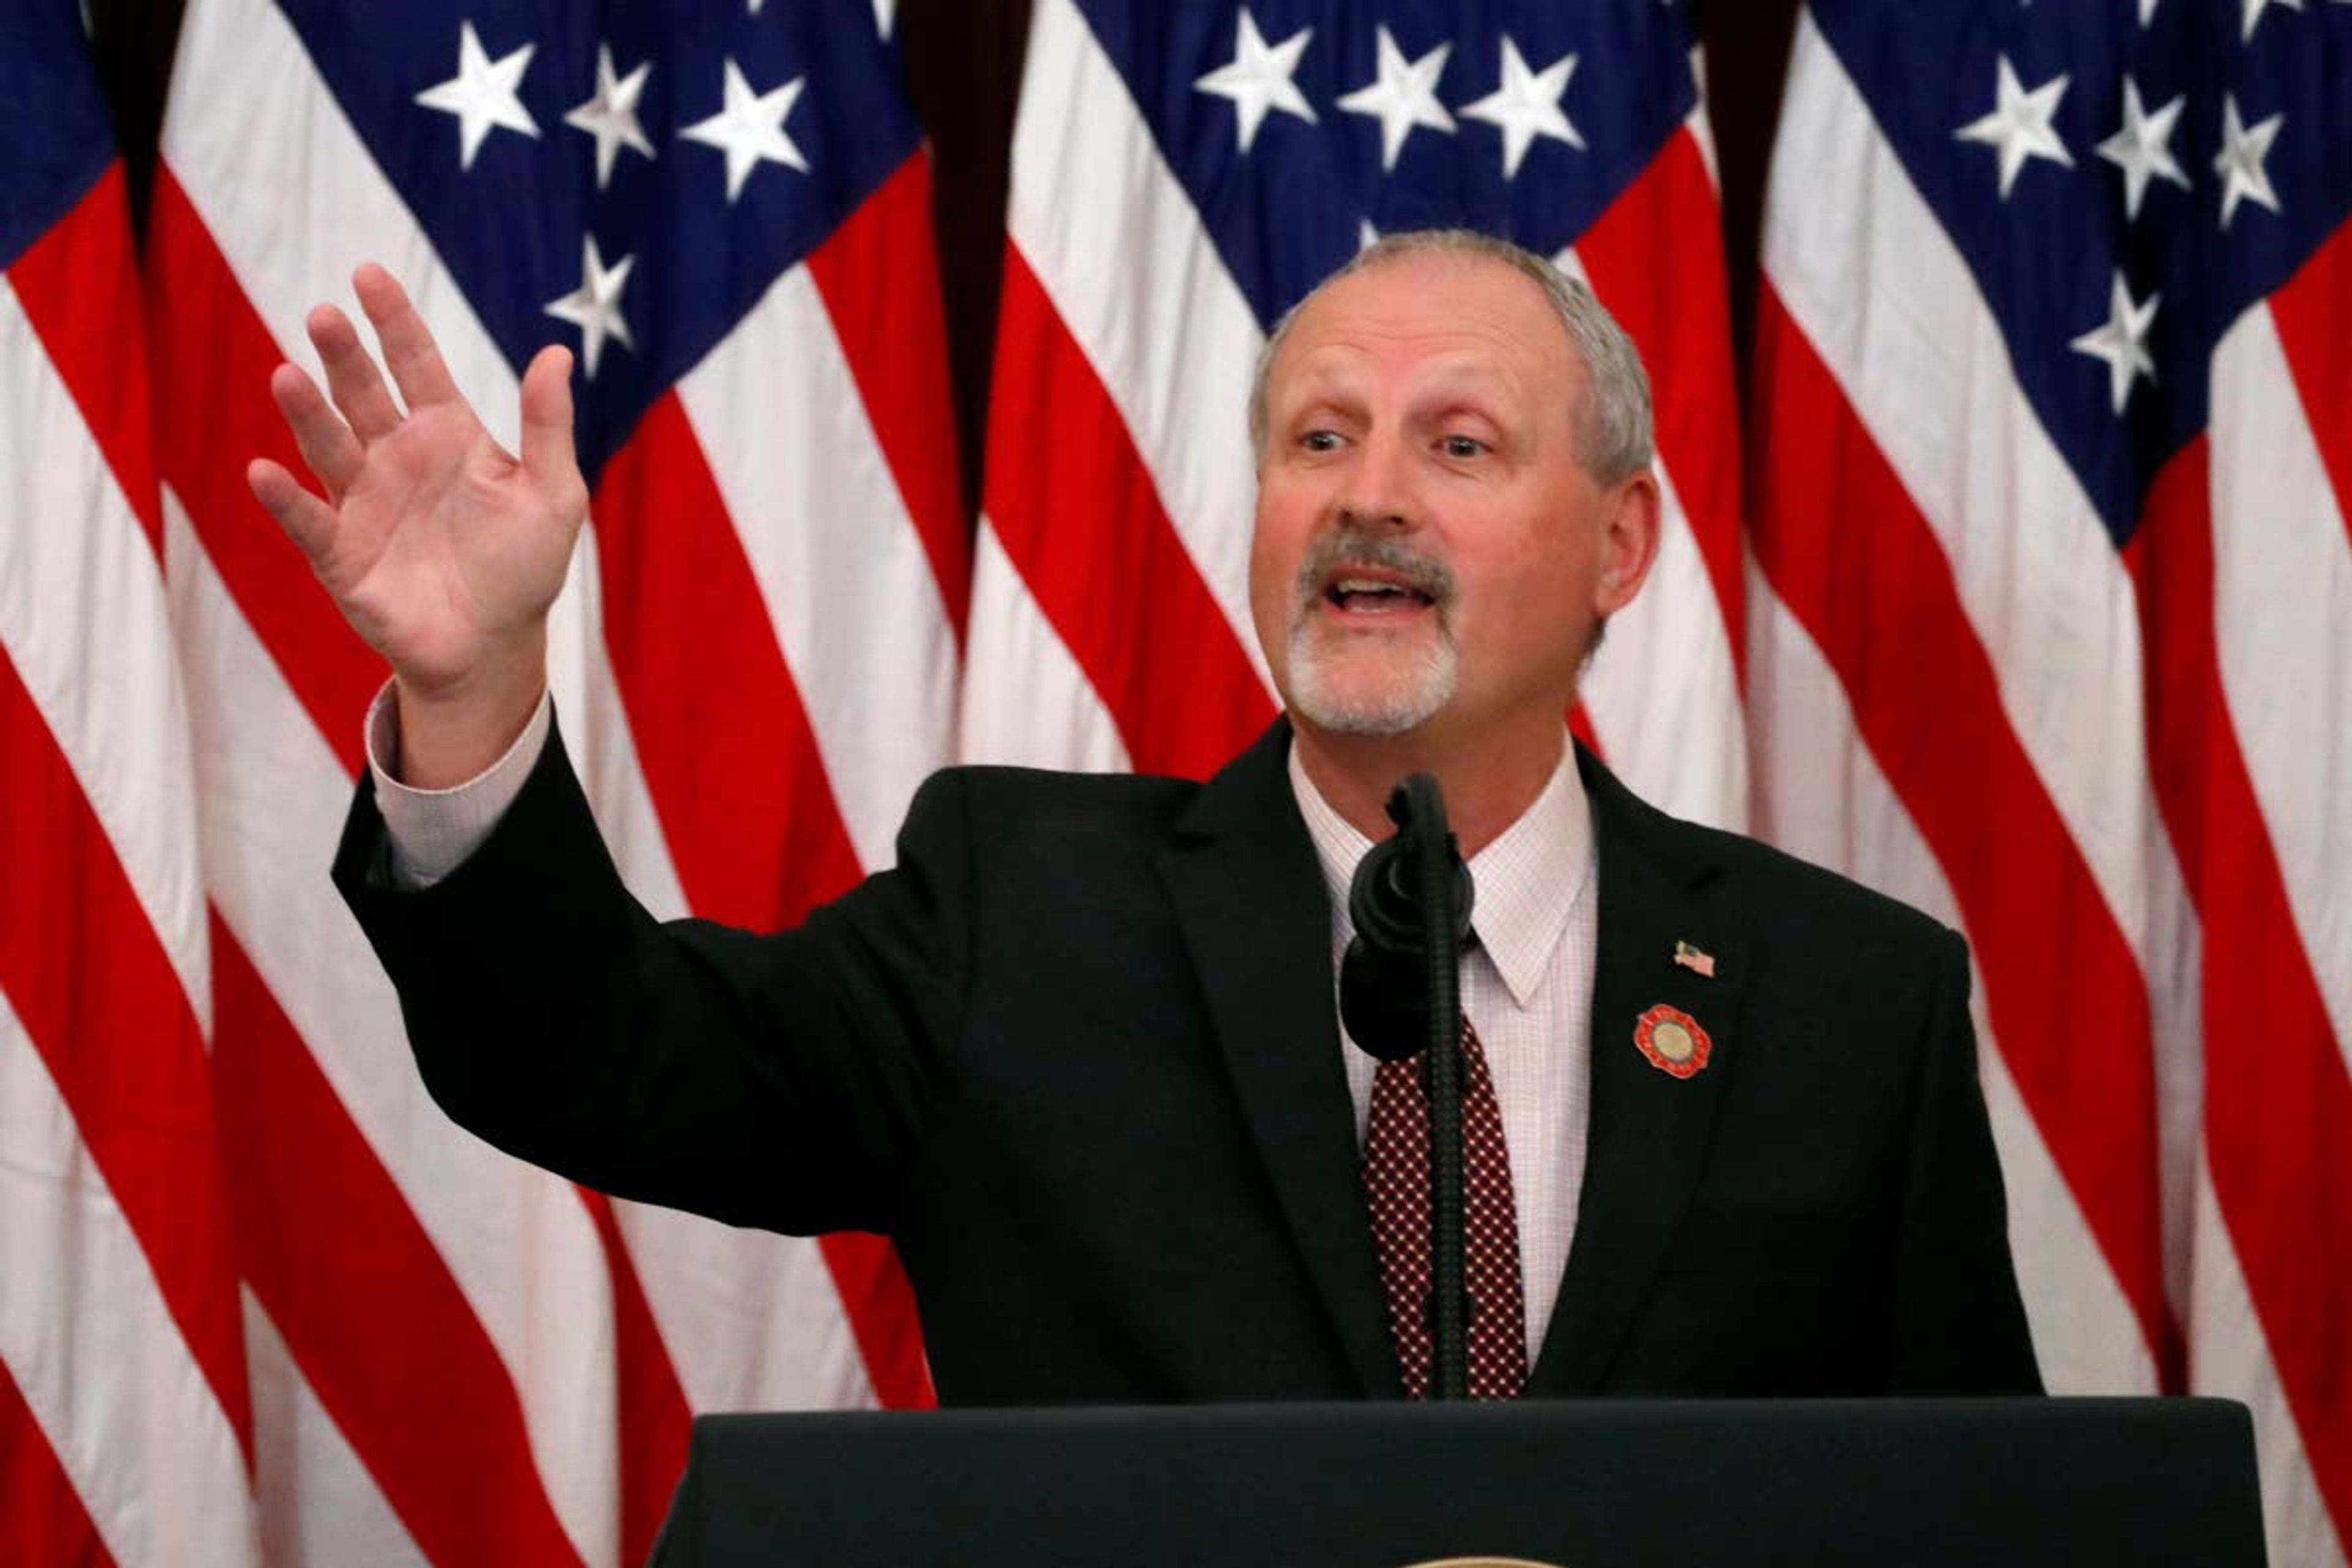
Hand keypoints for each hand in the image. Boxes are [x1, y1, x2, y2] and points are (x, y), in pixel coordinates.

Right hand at [249, 264, 586, 783]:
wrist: (493, 646)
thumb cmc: (524, 567)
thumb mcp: (552, 495)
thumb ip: (548, 427)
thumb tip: (558, 352)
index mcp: (446, 433)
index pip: (415, 364)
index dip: (393, 321)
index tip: (368, 275)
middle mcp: (395, 456)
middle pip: (362, 393)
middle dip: (344, 356)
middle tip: (324, 316)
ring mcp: (362, 500)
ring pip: (327, 444)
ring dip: (306, 412)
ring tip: (286, 375)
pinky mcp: (339, 552)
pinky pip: (307, 520)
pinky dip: (285, 498)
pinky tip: (263, 471)